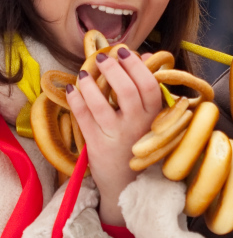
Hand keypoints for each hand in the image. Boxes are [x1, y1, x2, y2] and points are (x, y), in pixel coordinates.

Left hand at [66, 49, 162, 224]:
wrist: (127, 185)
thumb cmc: (140, 144)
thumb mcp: (151, 118)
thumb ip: (148, 88)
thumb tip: (146, 55)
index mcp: (154, 117)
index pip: (149, 85)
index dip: (136, 65)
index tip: (123, 52)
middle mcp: (137, 126)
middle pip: (126, 91)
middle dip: (112, 69)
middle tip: (102, 57)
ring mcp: (116, 137)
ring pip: (101, 105)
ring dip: (90, 84)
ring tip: (84, 73)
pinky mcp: (97, 147)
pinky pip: (83, 119)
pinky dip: (76, 101)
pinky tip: (72, 89)